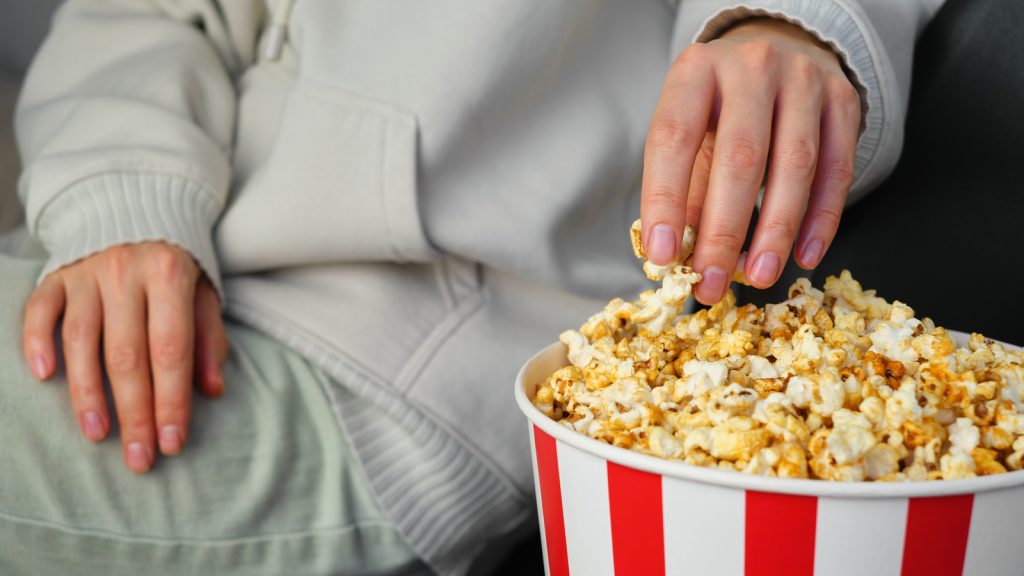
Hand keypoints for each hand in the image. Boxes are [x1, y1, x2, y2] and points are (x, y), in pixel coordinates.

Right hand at [22, 242, 228, 472]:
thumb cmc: (175, 263)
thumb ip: (210, 339)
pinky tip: (45, 377)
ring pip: (82, 340)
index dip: (172, 400)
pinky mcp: (55, 274)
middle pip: (128, 355)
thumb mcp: (204, 292)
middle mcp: (127, 273)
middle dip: (135, 412)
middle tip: (138, 458)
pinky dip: (38, 343)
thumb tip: (212, 390)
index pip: (172, 350)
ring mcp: (86, 272)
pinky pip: (40, 311)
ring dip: (87, 392)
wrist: (134, 204)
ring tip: (97, 433)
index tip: (172, 442)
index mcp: (170, 276)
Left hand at [640, 17, 860, 303]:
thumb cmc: (721, 106)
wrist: (780, 50)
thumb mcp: (691, 132)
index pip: (673, 139)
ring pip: (795, 165)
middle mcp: (751, 67)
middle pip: (740, 157)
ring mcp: (803, 80)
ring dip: (775, 232)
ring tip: (758, 276)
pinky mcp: (845, 101)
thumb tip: (677, 258)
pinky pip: (837, 169)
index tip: (663, 256)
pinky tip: (805, 256)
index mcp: (695, 71)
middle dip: (724, 231)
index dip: (665, 201)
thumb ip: (684, 189)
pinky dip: (822, 219)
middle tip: (711, 283)